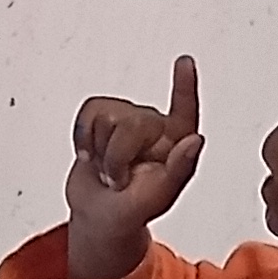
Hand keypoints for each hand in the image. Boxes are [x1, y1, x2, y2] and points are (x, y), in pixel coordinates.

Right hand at [66, 53, 203, 278]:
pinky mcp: (100, 116)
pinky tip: (91, 156)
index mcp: (176, 142)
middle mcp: (154, 125)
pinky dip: (82, 139)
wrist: (100, 216)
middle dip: (116, 158)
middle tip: (119, 182)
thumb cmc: (134, 209)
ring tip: (108, 172)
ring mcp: (126, 118)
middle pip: (129, 123)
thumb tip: (194, 140)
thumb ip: (178, 170)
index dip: (184, 87)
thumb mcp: (159, 198)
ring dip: (100, 154)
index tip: (184, 63)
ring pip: (104, 118)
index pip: (184, 110)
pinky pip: (87, 114)